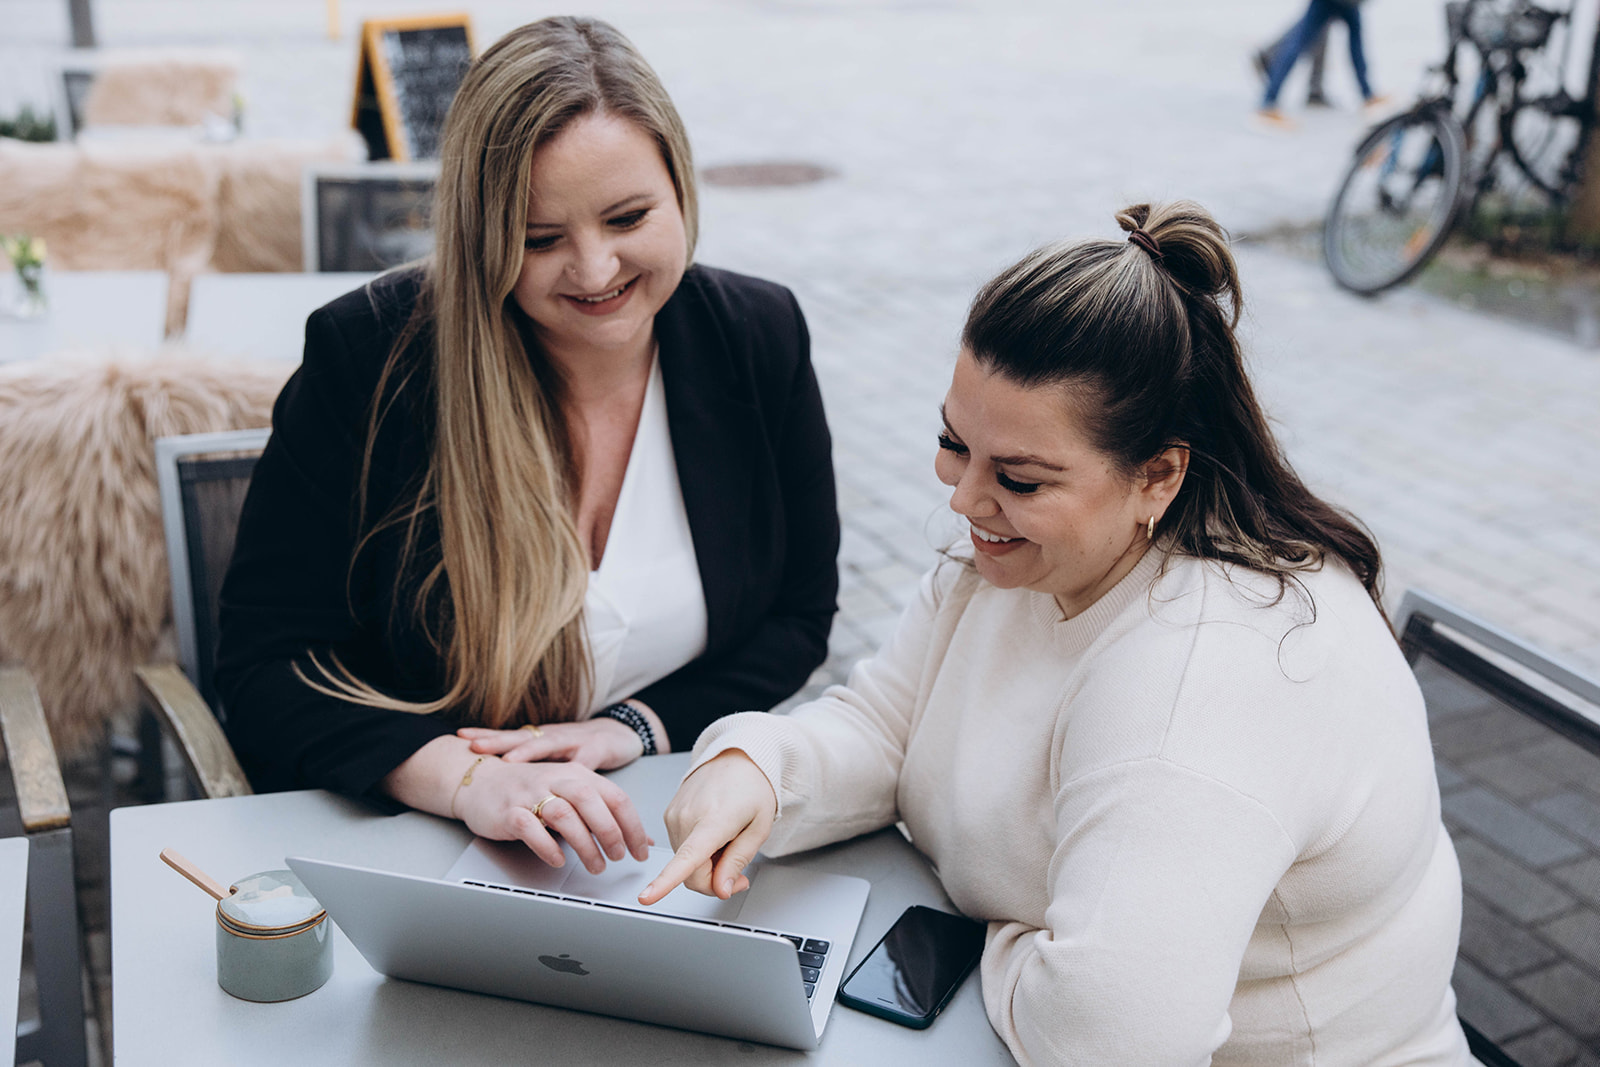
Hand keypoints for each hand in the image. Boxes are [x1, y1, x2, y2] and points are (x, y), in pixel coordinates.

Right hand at [455, 757, 651, 873]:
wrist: (480, 780)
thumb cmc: (529, 790)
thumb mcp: (571, 794)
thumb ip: (604, 814)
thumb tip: (641, 839)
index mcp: (577, 774)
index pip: (615, 796)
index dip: (632, 826)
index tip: (640, 850)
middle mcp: (556, 779)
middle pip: (591, 801)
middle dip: (610, 832)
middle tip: (618, 857)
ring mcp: (530, 793)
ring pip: (564, 815)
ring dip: (584, 844)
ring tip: (595, 865)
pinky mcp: (508, 810)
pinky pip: (530, 827)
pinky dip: (547, 846)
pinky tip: (558, 860)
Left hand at [459, 717, 643, 770]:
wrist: (619, 733)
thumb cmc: (580, 747)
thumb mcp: (552, 756)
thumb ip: (530, 767)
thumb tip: (499, 780)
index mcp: (540, 739)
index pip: (509, 735)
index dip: (486, 735)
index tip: (461, 736)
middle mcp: (554, 736)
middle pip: (521, 736)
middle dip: (498, 741)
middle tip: (476, 747)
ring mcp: (575, 741)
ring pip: (549, 744)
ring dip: (530, 750)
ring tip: (511, 759)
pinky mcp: (598, 750)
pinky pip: (585, 762)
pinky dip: (576, 769)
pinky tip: (568, 773)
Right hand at [638, 750, 776, 905]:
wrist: (736, 757)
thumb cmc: (752, 787)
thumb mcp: (759, 828)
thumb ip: (738, 861)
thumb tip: (721, 889)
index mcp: (713, 820)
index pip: (686, 858)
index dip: (665, 882)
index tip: (647, 897)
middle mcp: (687, 817)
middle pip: (690, 874)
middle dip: (714, 882)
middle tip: (738, 874)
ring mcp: (674, 815)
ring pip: (685, 864)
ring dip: (706, 864)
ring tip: (726, 841)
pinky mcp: (668, 815)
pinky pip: (680, 848)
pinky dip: (697, 852)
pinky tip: (713, 834)